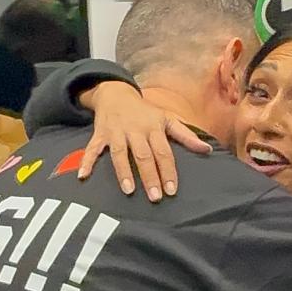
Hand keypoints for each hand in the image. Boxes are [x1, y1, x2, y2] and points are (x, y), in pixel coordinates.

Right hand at [77, 82, 211, 201]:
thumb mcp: (167, 119)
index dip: (168, 171)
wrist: (115, 93)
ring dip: (123, 172)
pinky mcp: (99, 134)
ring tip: (129, 191)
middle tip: (155, 197)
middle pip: (143, 156)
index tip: (172, 190)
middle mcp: (135, 130)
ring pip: (119, 153)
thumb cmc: (145, 112)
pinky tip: (83, 176)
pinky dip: (86, 161)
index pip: (163, 152)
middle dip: (149, 176)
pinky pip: (92, 149)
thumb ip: (186, 135)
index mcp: (153, 128)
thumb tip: (208, 149)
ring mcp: (116, 132)